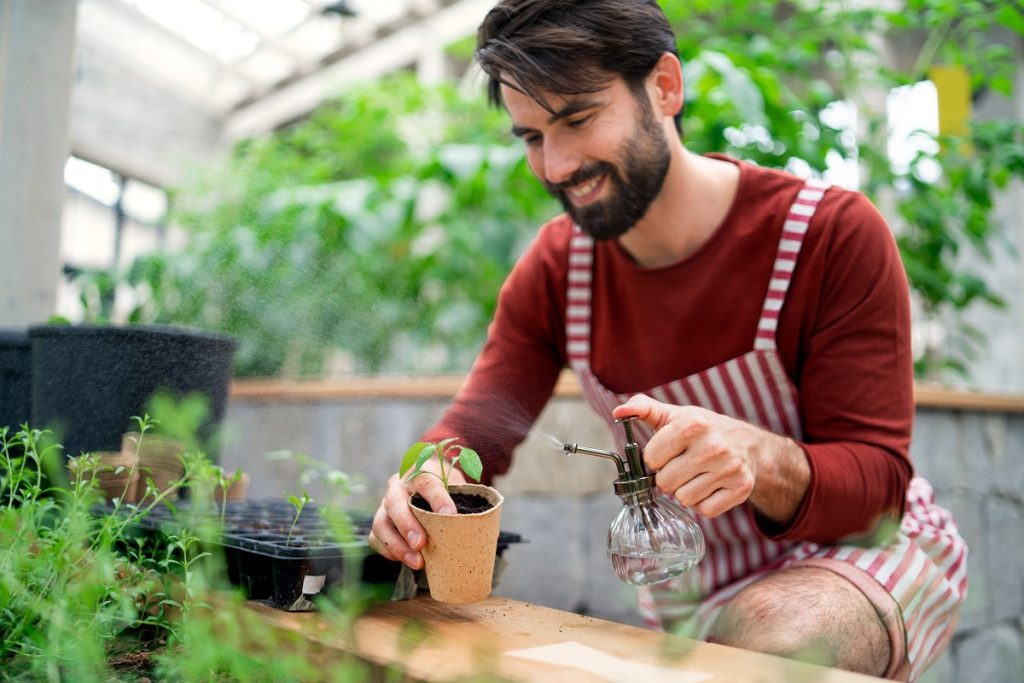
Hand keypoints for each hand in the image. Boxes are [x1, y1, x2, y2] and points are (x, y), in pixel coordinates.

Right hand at [367, 457, 466, 569]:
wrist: (430, 485)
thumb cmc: (447, 488)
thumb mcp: (457, 485)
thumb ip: (465, 500)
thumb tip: (481, 525)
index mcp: (420, 472)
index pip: (426, 482)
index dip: (438, 498)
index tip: (450, 515)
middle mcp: (398, 486)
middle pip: (395, 502)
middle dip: (407, 525)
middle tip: (421, 544)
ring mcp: (385, 504)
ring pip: (380, 523)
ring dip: (397, 545)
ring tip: (417, 562)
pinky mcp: (380, 520)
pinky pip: (376, 538)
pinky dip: (389, 550)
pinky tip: (406, 560)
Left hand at [612, 394, 808, 522]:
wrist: (748, 443)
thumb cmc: (703, 429)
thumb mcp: (674, 415)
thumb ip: (643, 409)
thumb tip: (618, 411)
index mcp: (692, 425)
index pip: (651, 459)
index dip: (655, 459)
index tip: (667, 452)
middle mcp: (713, 446)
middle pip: (665, 483)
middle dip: (668, 477)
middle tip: (682, 465)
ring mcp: (729, 468)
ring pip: (684, 499)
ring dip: (686, 491)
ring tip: (697, 475)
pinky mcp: (741, 488)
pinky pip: (706, 510)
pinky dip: (704, 503)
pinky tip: (710, 486)